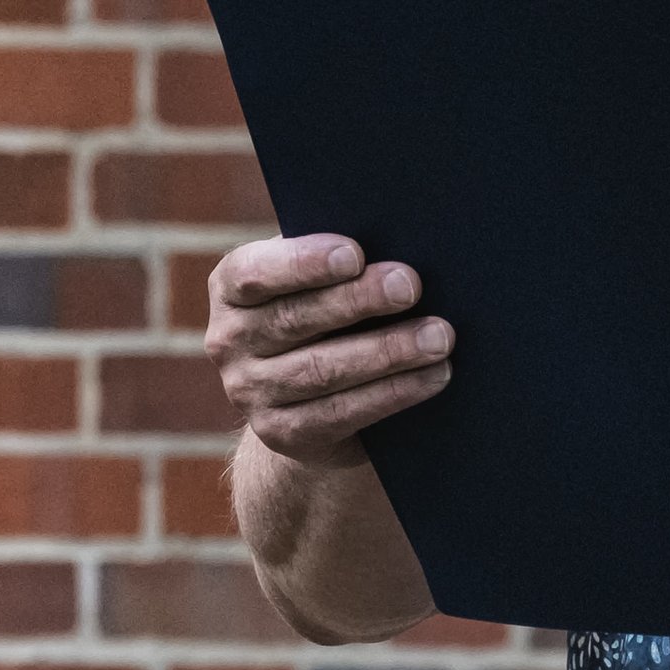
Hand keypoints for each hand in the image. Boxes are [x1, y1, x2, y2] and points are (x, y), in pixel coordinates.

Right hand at [205, 234, 453, 467]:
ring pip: (321, 370)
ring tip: (439, 337)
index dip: (302, 263)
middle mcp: (229, 340)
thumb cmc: (329, 309)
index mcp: (233, 288)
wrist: (310, 396)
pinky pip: (340, 412)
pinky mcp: (280, 432)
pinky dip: (393, 393)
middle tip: (411, 286)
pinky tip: (434, 375)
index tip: (355, 254)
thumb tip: (403, 237)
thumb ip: (342, 259)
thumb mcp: (322, 277)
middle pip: (295, 318)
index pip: (254, 272)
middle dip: (358, 300)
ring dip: (388, 351)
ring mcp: (249, 391)